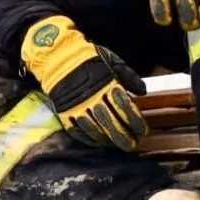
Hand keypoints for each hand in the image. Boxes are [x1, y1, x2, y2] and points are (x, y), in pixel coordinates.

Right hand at [21, 16, 148, 151]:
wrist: (57, 55)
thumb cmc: (88, 57)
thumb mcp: (111, 60)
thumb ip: (128, 76)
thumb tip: (142, 91)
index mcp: (106, 84)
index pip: (125, 108)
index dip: (135, 121)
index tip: (142, 130)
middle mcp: (93, 97)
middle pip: (111, 123)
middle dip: (124, 136)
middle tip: (132, 144)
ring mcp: (77, 106)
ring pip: (95, 130)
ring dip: (107, 139)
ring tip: (115, 144)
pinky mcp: (64, 111)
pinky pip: (77, 130)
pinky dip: (88, 138)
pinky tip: (97, 141)